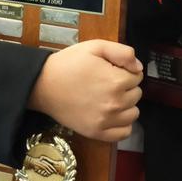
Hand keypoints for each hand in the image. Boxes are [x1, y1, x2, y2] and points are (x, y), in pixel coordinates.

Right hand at [28, 40, 142, 142]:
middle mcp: (114, 103)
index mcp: (115, 81)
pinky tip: (111, 114)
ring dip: (126, 105)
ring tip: (109, 97)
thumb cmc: (68, 63)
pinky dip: (122, 124)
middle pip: (136, 94)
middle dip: (126, 86)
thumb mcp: (94, 47)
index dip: (125, 70)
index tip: (111, 69)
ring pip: (133, 113)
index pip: (137, 77)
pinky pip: (124, 132)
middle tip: (106, 82)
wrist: (43, 85)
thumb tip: (138, 67)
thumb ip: (122, 52)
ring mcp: (106, 121)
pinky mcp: (97, 133)